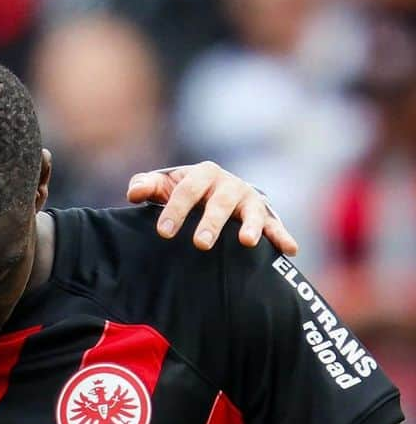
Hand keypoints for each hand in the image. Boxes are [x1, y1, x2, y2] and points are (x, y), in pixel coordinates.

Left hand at [127, 163, 298, 255]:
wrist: (213, 193)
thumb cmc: (183, 192)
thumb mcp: (163, 186)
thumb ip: (146, 186)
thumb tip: (134, 193)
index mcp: (202, 174)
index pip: (186, 190)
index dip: (175, 210)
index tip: (164, 232)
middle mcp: (228, 184)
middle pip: (219, 202)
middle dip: (211, 222)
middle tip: (201, 244)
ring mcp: (249, 200)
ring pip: (251, 211)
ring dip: (250, 226)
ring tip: (247, 242)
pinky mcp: (265, 215)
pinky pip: (275, 225)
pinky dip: (282, 236)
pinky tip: (290, 249)